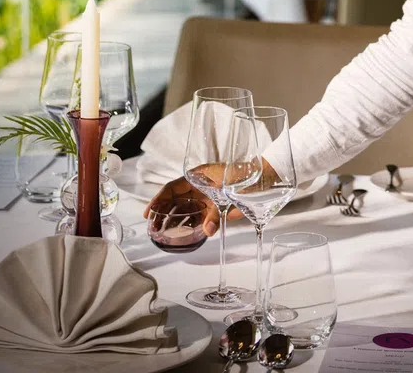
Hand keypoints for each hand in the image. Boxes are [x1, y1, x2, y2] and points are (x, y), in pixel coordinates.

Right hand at [142, 159, 280, 235]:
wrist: (264, 181)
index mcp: (198, 176)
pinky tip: (182, 235)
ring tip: (163, 233)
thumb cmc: (245, 179)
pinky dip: (189, 225)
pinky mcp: (213, 207)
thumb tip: (206, 231)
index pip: (172, 187)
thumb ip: (215, 213)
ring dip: (173, 220)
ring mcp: (205, 197)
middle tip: (153, 227)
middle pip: (175, 199)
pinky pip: (197, 217)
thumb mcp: (227, 194)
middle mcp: (198, 186)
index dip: (158, 199)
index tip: (148, 212)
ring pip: (184, 209)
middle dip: (162, 212)